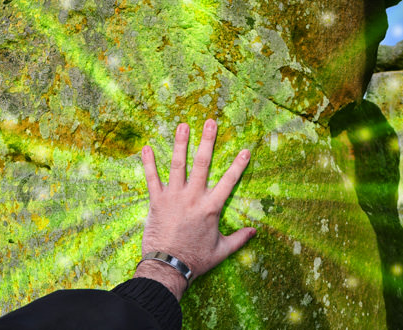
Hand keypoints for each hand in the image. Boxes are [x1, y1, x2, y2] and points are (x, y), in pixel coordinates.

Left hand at [133, 118, 256, 300]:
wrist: (168, 267)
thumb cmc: (196, 260)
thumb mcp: (222, 250)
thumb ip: (239, 239)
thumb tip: (255, 232)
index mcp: (211, 207)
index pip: (229, 181)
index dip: (238, 165)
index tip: (245, 150)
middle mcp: (193, 197)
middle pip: (203, 164)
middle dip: (207, 141)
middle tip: (210, 122)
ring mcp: (174, 197)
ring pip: (178, 165)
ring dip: (180, 143)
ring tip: (183, 125)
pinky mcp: (157, 202)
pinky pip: (151, 179)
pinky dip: (148, 163)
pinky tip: (147, 148)